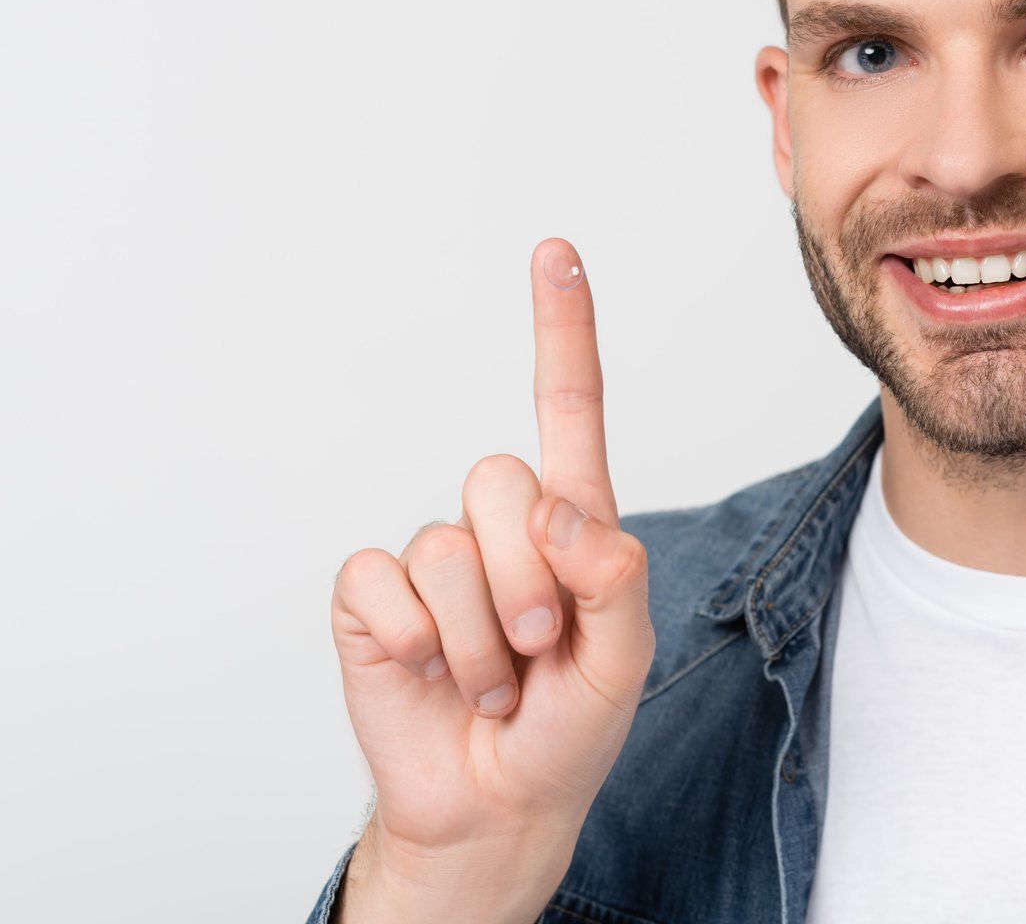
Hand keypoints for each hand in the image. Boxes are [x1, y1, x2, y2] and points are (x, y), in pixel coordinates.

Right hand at [328, 238, 654, 921]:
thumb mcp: (624, 660)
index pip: (567, 409)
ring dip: (484, 636)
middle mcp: (499, 523)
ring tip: (496, 680)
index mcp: (572, 521)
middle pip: (505, 481)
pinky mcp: (373, 595)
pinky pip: (388, 585)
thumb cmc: (569, 725)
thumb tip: (564, 513)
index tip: (557, 251)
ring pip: (453, 547)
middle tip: (539, 652)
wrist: (499, 803)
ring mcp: (433, 557)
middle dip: (532, 583)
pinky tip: (434, 675)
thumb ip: (615, 579)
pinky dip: (423, 644)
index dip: (561, 329)